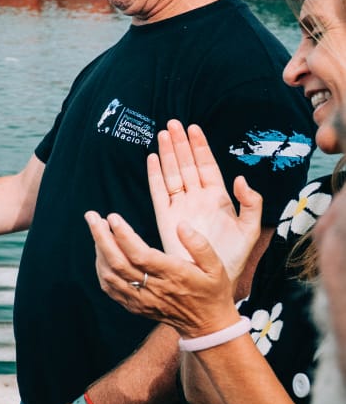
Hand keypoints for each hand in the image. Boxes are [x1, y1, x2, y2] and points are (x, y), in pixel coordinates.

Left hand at [86, 209, 245, 338]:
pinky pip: (110, 287)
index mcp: (173, 275)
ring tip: (97, 229)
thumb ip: (199, 245)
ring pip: (110, 274)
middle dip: (101, 237)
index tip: (112, 217)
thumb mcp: (216, 266)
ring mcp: (140, 298)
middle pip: (118, 262)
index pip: (140, 254)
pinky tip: (101, 253)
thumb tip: (181, 225)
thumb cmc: (212, 291)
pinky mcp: (133, 305)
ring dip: (99, 250)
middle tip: (91, 216)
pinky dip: (101, 268)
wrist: (206, 325)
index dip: (123, 235)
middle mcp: (153, 288)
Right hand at [147, 122, 260, 277]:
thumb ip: (252, 203)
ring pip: (173, 173)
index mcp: (218, 199)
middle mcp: (197, 199)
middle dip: (180, 144)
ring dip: (167, 154)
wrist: (211, 280)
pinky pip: (158, 192)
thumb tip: (241, 180)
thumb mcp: (251, 230)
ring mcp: (180, 206)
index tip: (193, 128)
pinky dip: (155, 175)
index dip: (200, 147)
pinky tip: (152, 159)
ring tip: (162, 134)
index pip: (207, 166)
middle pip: (187, 164)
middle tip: (173, 123)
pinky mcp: (165, 217)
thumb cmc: (232, 258)